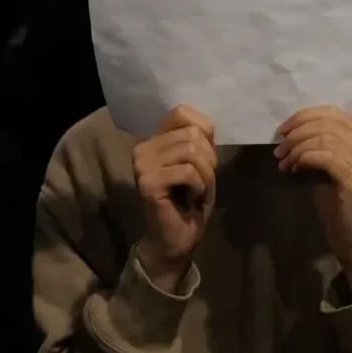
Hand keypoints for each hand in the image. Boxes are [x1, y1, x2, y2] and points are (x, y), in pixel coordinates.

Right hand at [132, 105, 216, 292]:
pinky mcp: (148, 182)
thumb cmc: (189, 202)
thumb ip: (198, 140)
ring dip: (206, 175)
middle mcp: (142, 148)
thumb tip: (205, 124)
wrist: (176, 240)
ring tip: (197, 191)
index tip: (205, 158)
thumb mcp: (200, 164)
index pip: (180, 112)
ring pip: (192, 152)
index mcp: (153, 140)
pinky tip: (191, 199)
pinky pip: (188, 171)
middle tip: (201, 182)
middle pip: (192, 134)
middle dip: (209, 160)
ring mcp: (142, 165)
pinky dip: (199, 186)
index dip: (204, 131)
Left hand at [276, 107, 351, 296]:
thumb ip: (322, 143)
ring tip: (283, 161)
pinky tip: (293, 170)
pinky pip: (323, 156)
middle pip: (328, 124)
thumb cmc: (339, 203)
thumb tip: (291, 128)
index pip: (335, 113)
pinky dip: (303, 159)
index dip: (305, 116)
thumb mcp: (331, 165)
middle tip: (279, 148)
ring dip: (296, 148)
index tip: (284, 129)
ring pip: (323, 139)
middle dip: (297, 132)